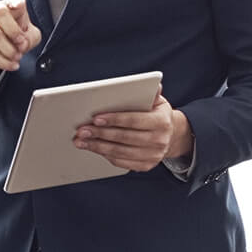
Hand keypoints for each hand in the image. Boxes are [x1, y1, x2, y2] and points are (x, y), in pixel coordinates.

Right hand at [0, 0, 41, 90]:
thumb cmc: (16, 34)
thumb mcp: (31, 35)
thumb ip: (31, 38)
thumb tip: (22, 44)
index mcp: (11, 4)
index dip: (16, 1)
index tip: (19, 6)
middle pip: (0, 12)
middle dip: (13, 30)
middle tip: (22, 44)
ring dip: (8, 50)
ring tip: (17, 57)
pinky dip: (2, 61)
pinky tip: (11, 64)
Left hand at [73, 93, 190, 172]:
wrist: (170, 135)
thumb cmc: (157, 114)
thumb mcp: (158, 101)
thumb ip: (152, 93)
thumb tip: (153, 85)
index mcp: (162, 122)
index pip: (134, 120)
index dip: (114, 120)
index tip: (96, 118)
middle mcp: (159, 141)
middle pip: (124, 138)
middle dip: (100, 134)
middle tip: (82, 130)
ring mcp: (153, 156)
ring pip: (119, 152)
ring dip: (97, 146)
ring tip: (81, 141)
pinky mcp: (145, 166)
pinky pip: (121, 162)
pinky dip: (105, 155)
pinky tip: (93, 148)